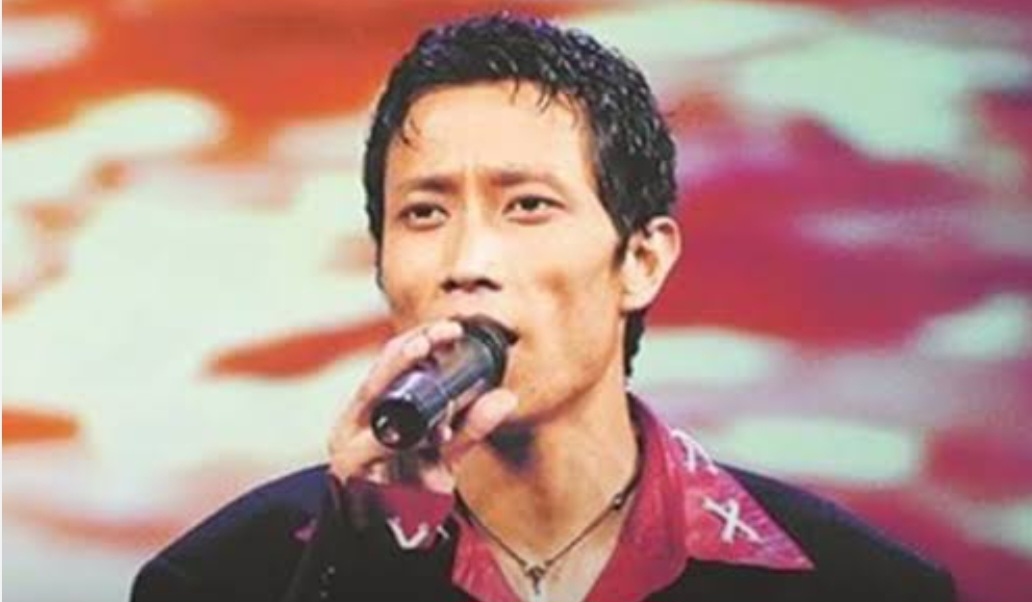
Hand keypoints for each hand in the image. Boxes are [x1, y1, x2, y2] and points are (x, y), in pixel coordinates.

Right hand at [327, 319, 517, 492]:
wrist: (390, 540)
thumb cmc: (411, 489)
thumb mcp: (445, 453)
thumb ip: (471, 426)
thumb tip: (506, 397)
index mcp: (370, 409)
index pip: (389, 362)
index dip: (416, 341)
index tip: (450, 329)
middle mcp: (352, 424)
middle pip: (376, 379)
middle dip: (406, 356)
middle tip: (436, 339)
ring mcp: (348, 449)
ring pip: (374, 409)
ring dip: (404, 389)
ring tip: (433, 374)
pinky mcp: (350, 475)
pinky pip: (376, 451)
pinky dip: (404, 442)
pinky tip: (429, 437)